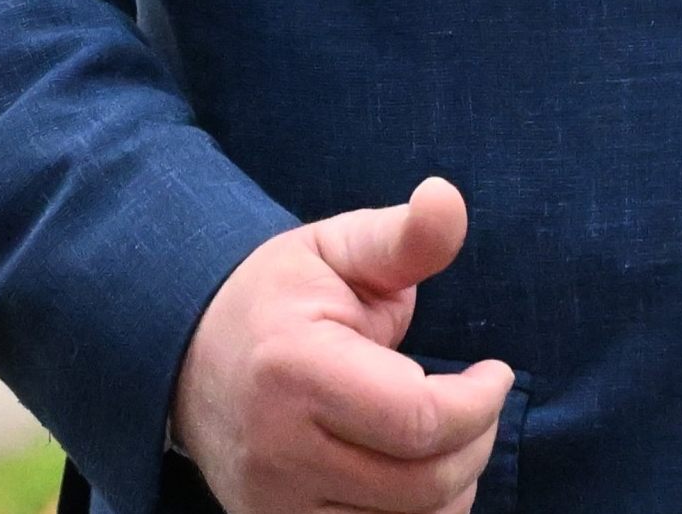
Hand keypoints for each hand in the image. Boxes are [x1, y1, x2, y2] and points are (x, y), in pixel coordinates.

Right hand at [170, 177, 512, 513]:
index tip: (495, 372)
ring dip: (452, 487)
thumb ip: (402, 236)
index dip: (480, 403)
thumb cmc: (277, 298)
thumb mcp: (336, 249)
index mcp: (295, 369)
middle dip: (475, 443)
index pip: (419, 419)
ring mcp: (274, 504)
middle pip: (422, 484)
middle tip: (478, 404)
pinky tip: (417, 475)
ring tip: (448, 436)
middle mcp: (279, 450)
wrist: (186, 356)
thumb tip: (448, 198)